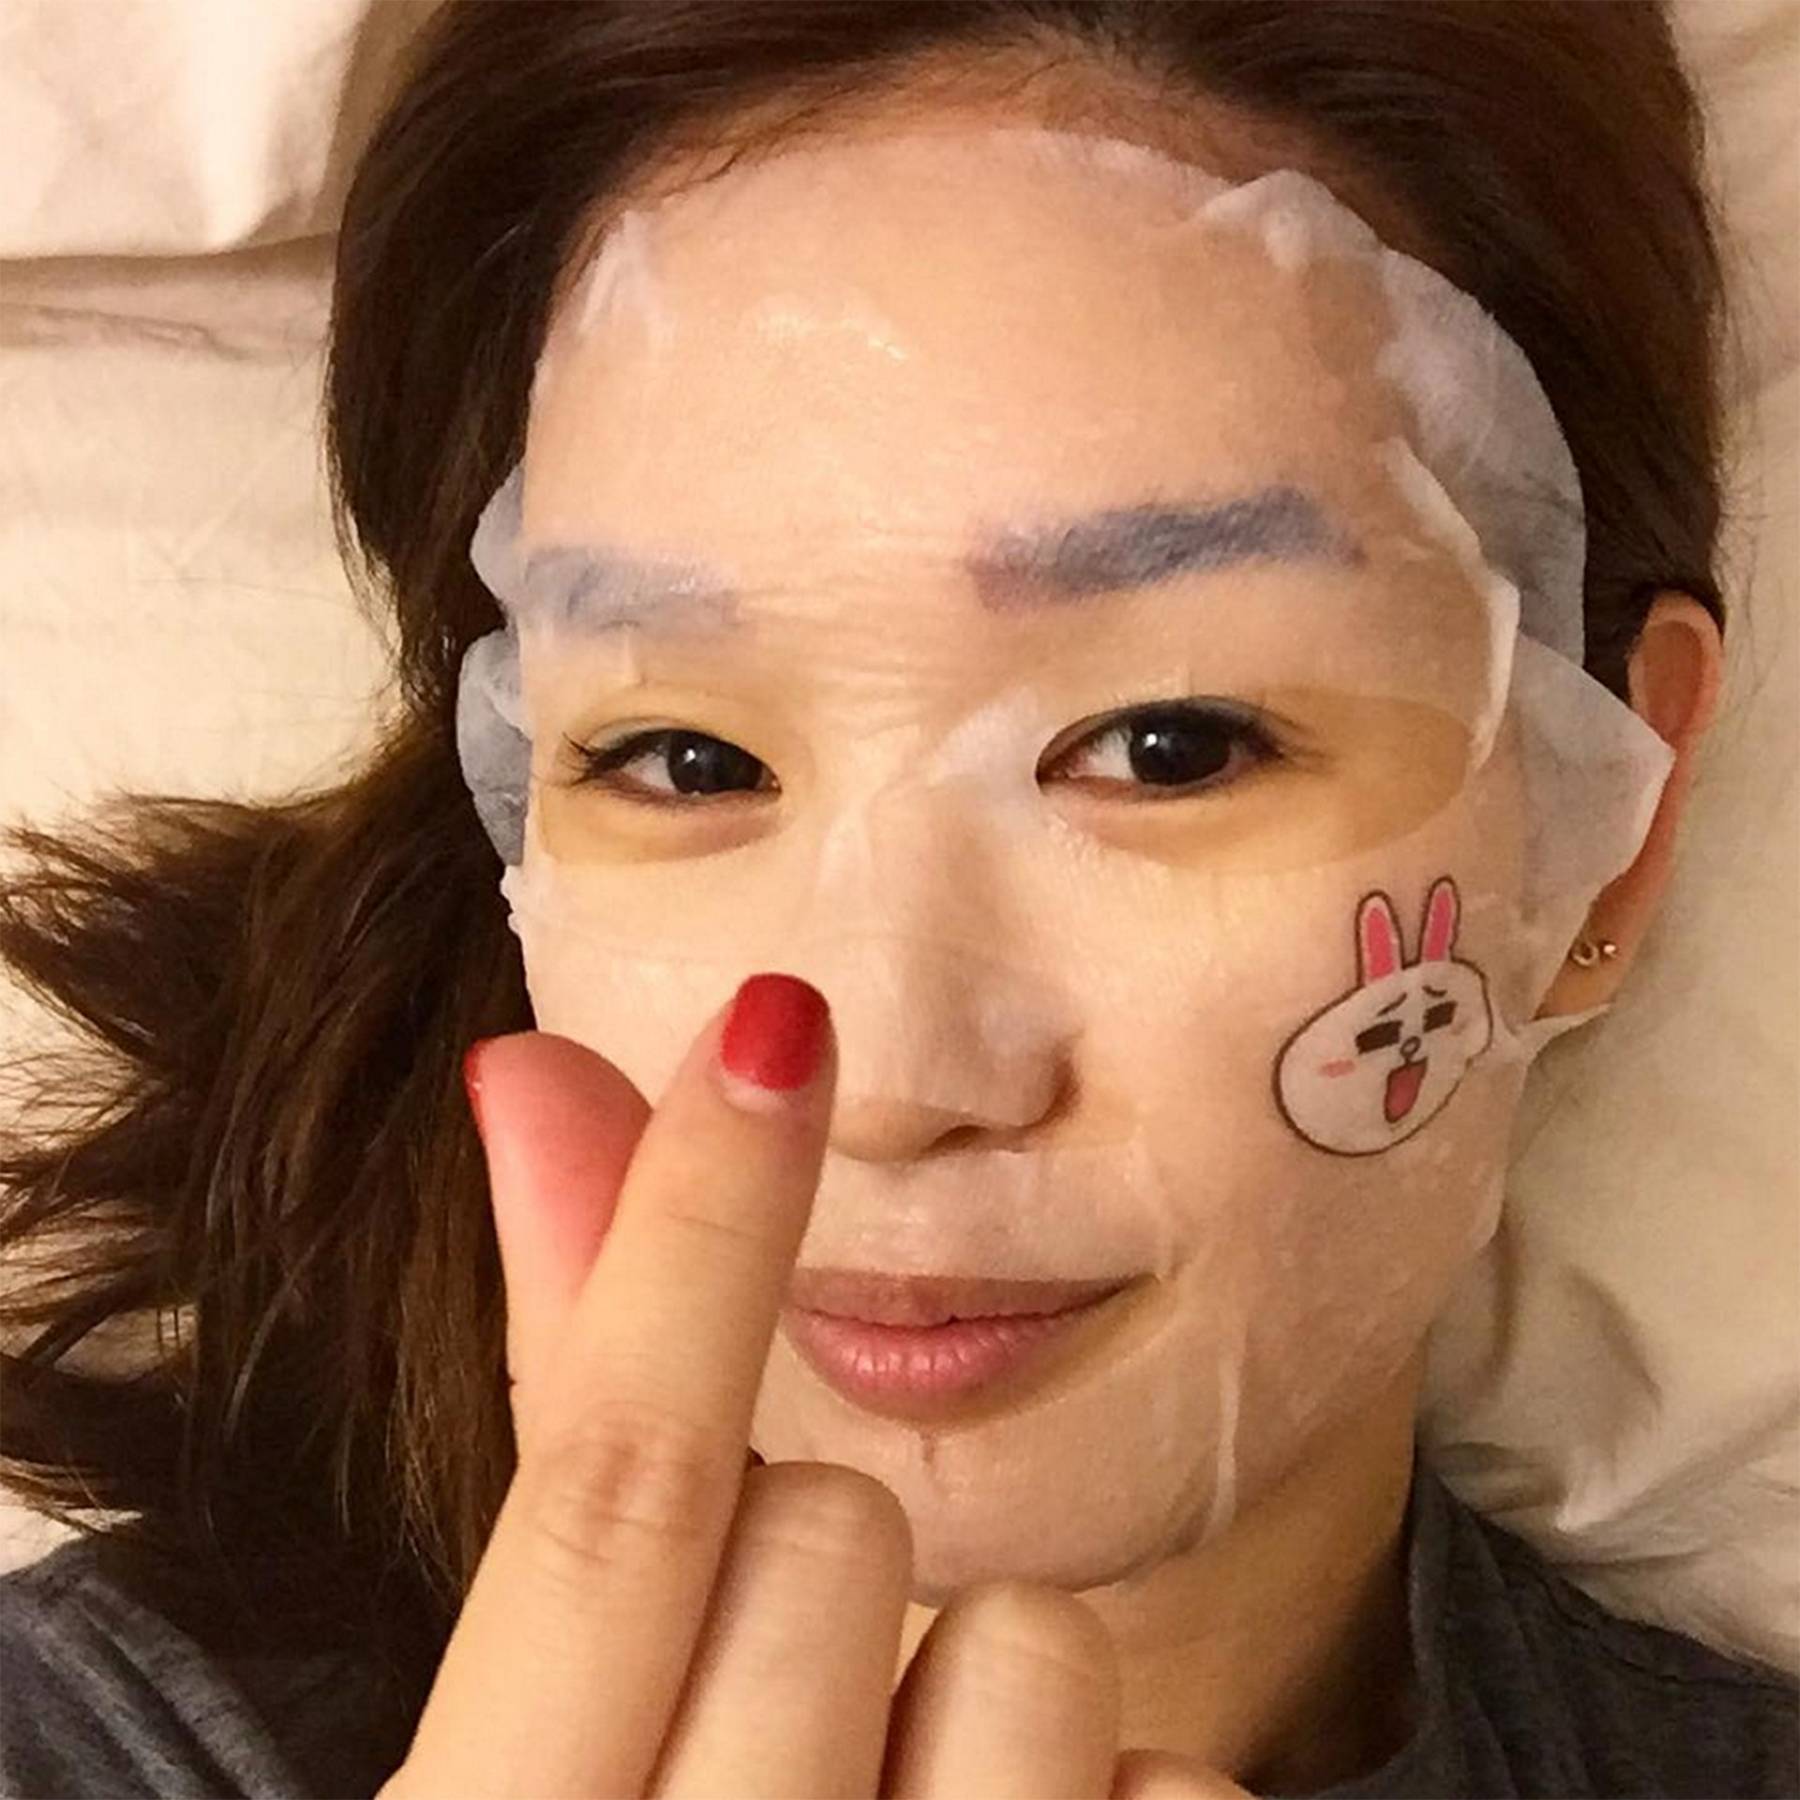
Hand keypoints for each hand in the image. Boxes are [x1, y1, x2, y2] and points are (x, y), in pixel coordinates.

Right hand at [380, 976, 1241, 1797]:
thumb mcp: (552, 1706)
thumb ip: (564, 1398)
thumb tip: (529, 1075)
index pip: (607, 1484)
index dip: (686, 1230)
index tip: (775, 1018)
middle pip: (838, 1536)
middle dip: (834, 1565)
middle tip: (790, 1703)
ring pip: (1030, 1648)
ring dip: (984, 1700)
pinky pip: (1180, 1788)